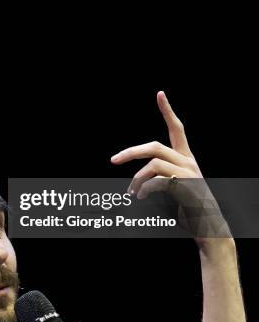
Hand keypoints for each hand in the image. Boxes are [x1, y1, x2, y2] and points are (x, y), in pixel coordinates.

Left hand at [110, 91, 231, 244]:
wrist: (207, 228)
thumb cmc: (187, 209)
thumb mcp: (172, 189)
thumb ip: (158, 179)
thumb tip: (133, 185)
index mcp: (185, 158)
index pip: (177, 129)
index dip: (168, 111)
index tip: (160, 94)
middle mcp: (188, 161)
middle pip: (154, 146)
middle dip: (131, 152)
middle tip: (113, 160)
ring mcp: (188, 173)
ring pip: (153, 164)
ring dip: (136, 179)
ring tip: (131, 193)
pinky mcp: (186, 186)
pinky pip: (157, 181)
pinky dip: (144, 189)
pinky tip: (141, 198)